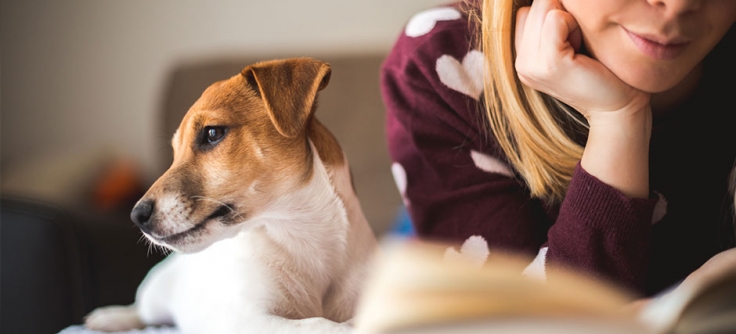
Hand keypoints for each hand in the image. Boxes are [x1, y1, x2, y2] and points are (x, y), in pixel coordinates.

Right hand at [514, 0, 649, 119]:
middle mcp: (520, 63)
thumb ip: (551, 25)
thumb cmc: (602, 72)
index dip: (554, 16)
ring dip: (570, 20)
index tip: (571, 44)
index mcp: (522, 59)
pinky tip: (581, 49)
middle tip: (577, 47)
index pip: (527, 11)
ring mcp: (530, 65)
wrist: (618, 108)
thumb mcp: (568, 46)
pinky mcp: (549, 63)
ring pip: (545, 7)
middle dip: (562, 15)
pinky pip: (555, 19)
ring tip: (579, 48)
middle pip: (535, 5)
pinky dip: (573, 25)